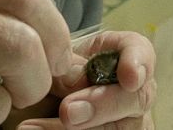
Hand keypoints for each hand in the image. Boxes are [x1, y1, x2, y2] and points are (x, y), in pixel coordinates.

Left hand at [14, 31, 156, 128]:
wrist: (40, 99)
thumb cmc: (53, 74)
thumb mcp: (55, 64)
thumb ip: (66, 68)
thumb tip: (75, 82)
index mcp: (118, 55)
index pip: (140, 51)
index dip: (138, 61)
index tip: (129, 77)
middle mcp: (132, 89)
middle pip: (136, 97)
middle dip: (103, 104)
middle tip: (68, 112)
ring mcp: (128, 121)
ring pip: (119, 128)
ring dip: (80, 129)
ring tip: (31, 127)